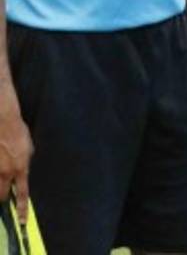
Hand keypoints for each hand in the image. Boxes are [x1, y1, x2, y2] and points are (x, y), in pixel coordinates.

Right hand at [0, 88, 31, 223]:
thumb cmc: (18, 133)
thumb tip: (21, 173)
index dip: (23, 209)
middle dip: (3, 197)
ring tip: (3, 172)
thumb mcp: (28, 149)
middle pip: (2, 195)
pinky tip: (0, 163)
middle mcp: (6, 172)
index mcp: (21, 169)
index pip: (23, 194)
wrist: (3, 121)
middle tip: (4, 195)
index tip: (22, 221)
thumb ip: (25, 163)